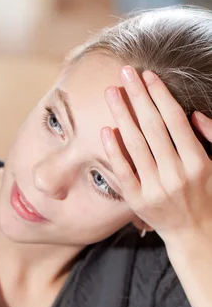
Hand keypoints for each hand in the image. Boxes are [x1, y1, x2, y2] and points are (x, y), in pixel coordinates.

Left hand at [101, 65, 211, 244]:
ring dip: (121, 116)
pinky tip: (105, 130)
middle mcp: (176, 174)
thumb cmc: (207, 194)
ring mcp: (155, 189)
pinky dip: (114, 151)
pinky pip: (123, 172)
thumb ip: (209, 137)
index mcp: (198, 163)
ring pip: (135, 145)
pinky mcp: (138, 201)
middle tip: (125, 72)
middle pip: (152, 127)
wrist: (194, 234)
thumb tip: (192, 113)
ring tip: (111, 93)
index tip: (147, 75)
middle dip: (137, 96)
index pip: (175, 121)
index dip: (160, 95)